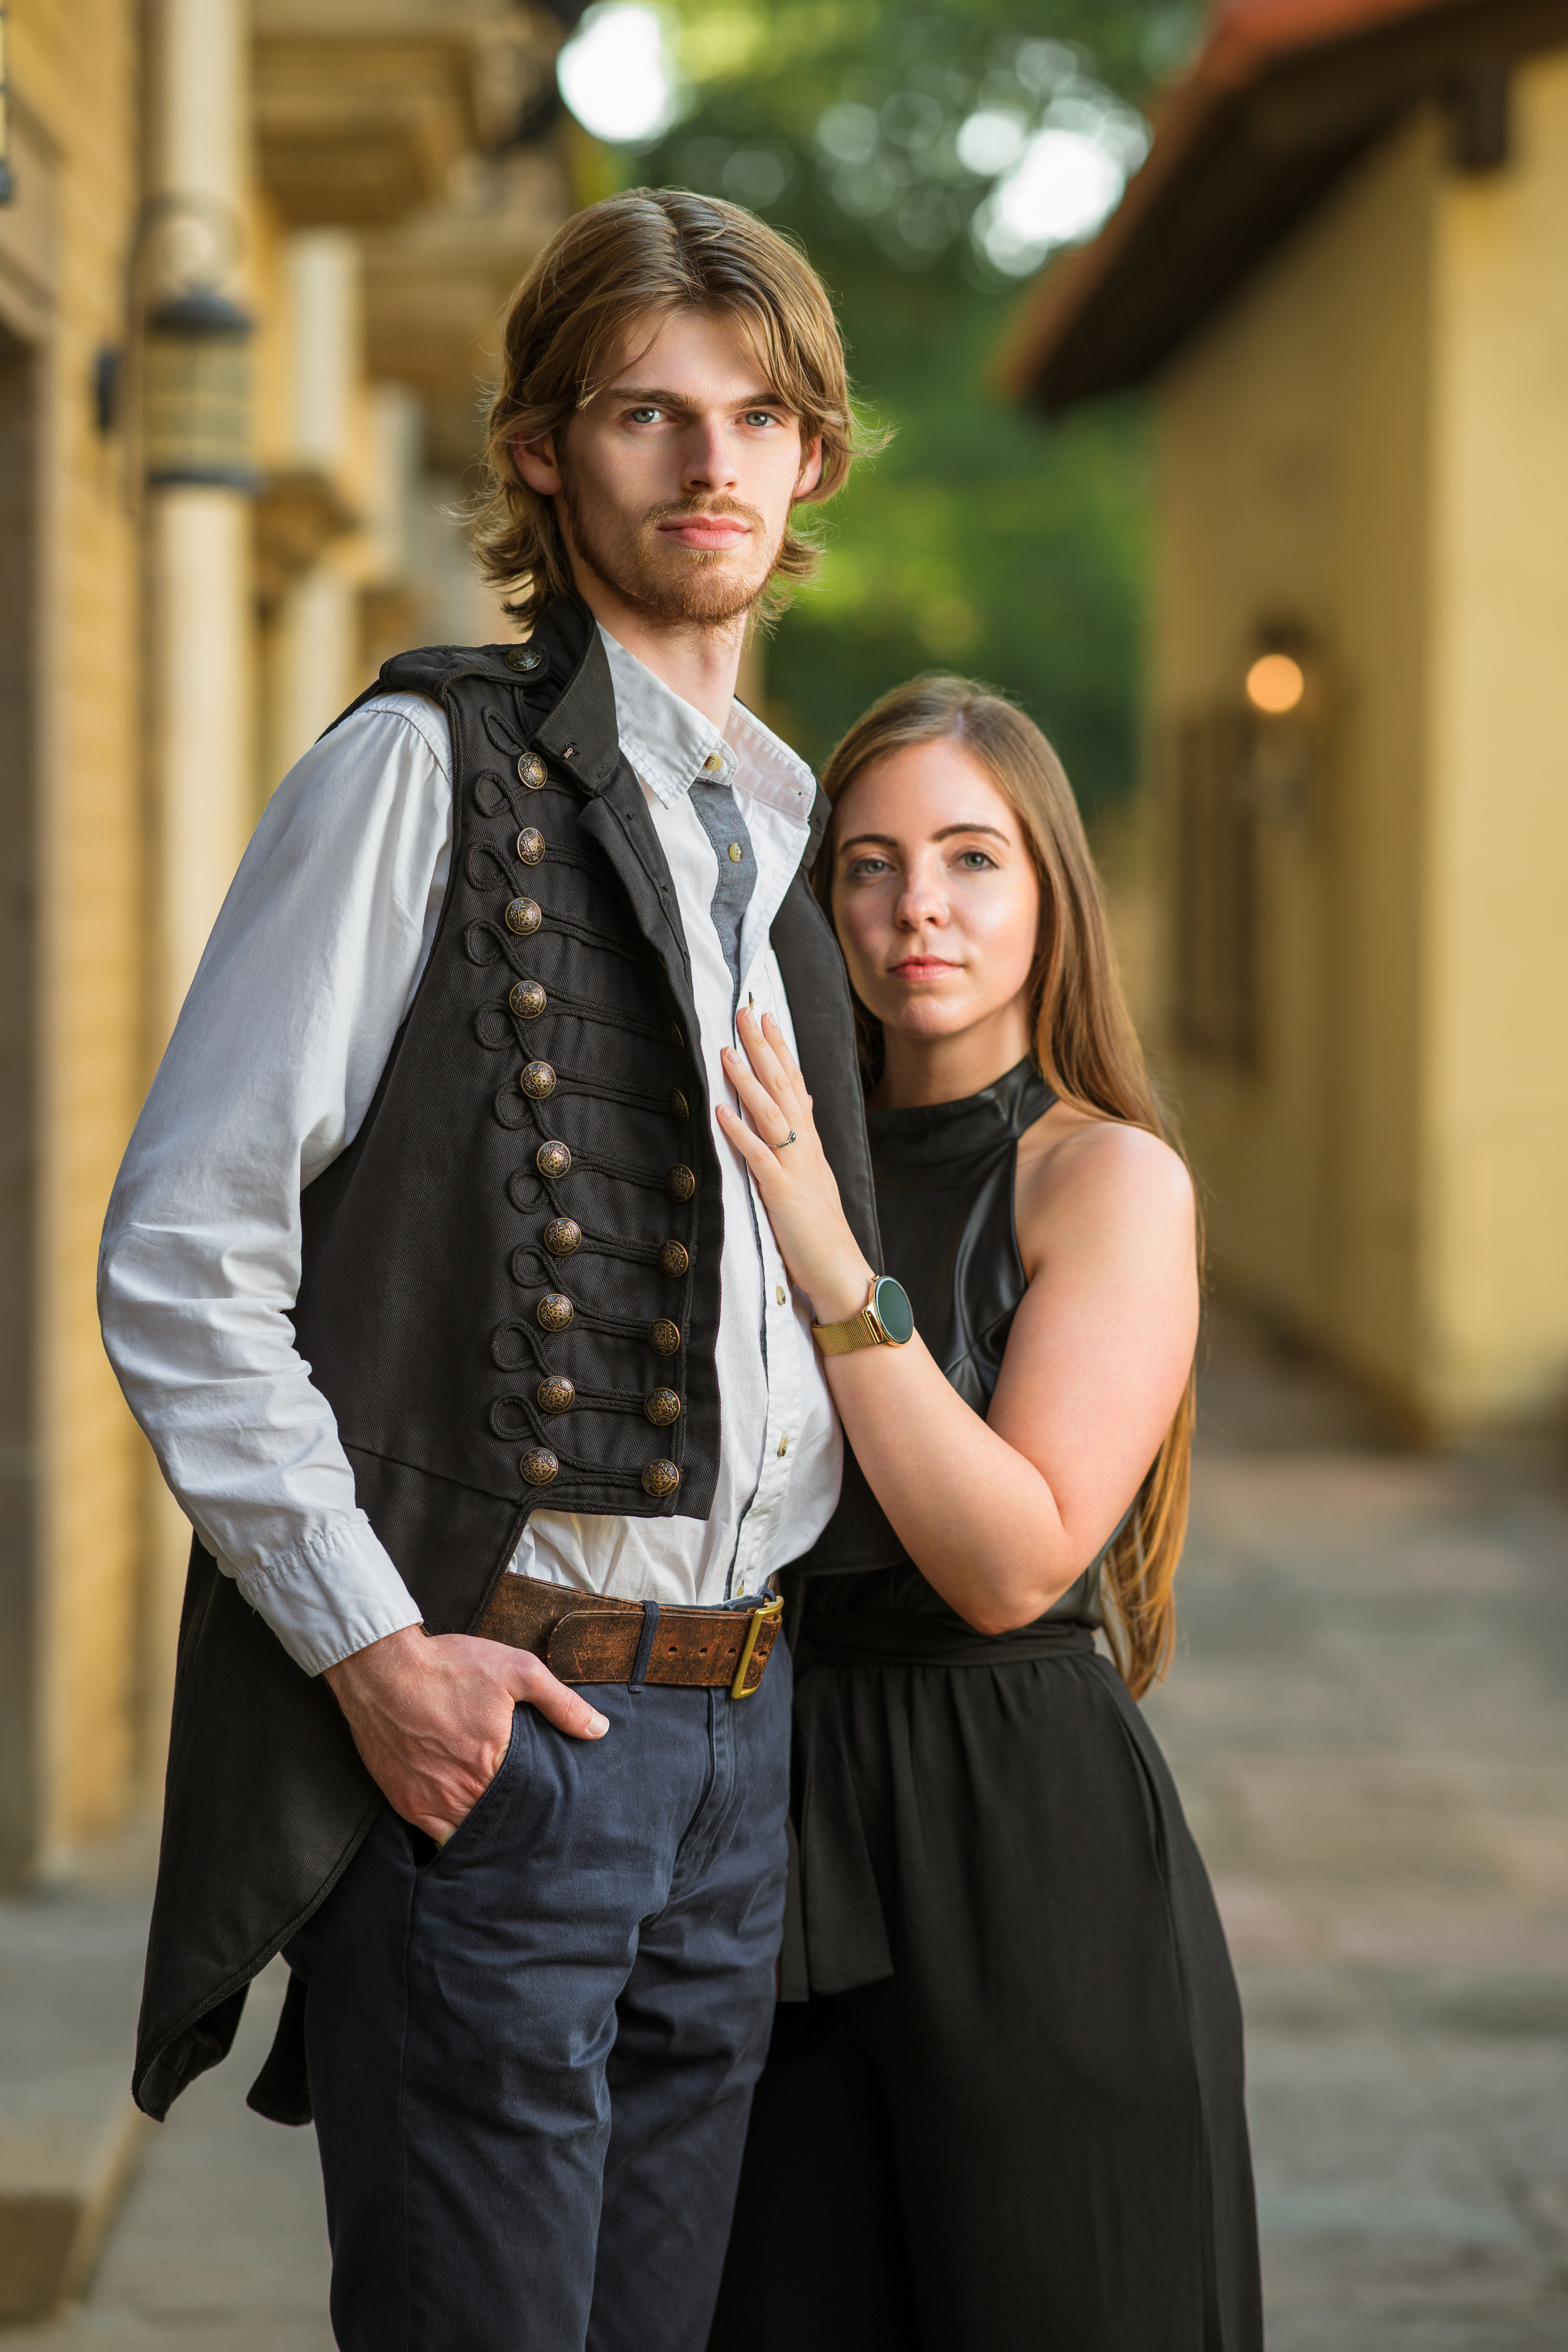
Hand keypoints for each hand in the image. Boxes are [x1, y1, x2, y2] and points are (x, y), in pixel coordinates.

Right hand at [323, 1623, 606, 1840]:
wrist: (382, 1668)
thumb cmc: (450, 1666)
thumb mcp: (517, 1670)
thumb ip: (561, 1702)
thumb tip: (599, 1729)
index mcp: (493, 1763)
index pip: (528, 1803)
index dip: (541, 1806)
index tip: (554, 1809)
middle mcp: (461, 1791)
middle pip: (499, 1822)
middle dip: (516, 1823)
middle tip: (533, 1824)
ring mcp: (429, 1801)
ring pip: (467, 1834)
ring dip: (485, 1831)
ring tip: (503, 1827)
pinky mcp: (404, 1801)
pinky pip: (434, 1835)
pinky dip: (451, 1834)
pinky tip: (466, 1826)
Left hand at [717, 1008, 872, 1322]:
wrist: (842, 1272)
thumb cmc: (822, 1231)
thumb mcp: (816, 1178)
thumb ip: (807, 1141)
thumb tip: (806, 1104)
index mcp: (811, 1145)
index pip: (796, 1086)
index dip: (781, 1051)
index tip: (767, 1019)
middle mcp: (806, 1149)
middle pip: (784, 1088)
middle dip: (765, 1049)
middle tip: (746, 1014)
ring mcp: (796, 1169)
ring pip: (772, 1114)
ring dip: (748, 1081)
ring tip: (727, 1051)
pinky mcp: (783, 1193)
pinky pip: (759, 1156)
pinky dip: (740, 1132)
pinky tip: (721, 1111)